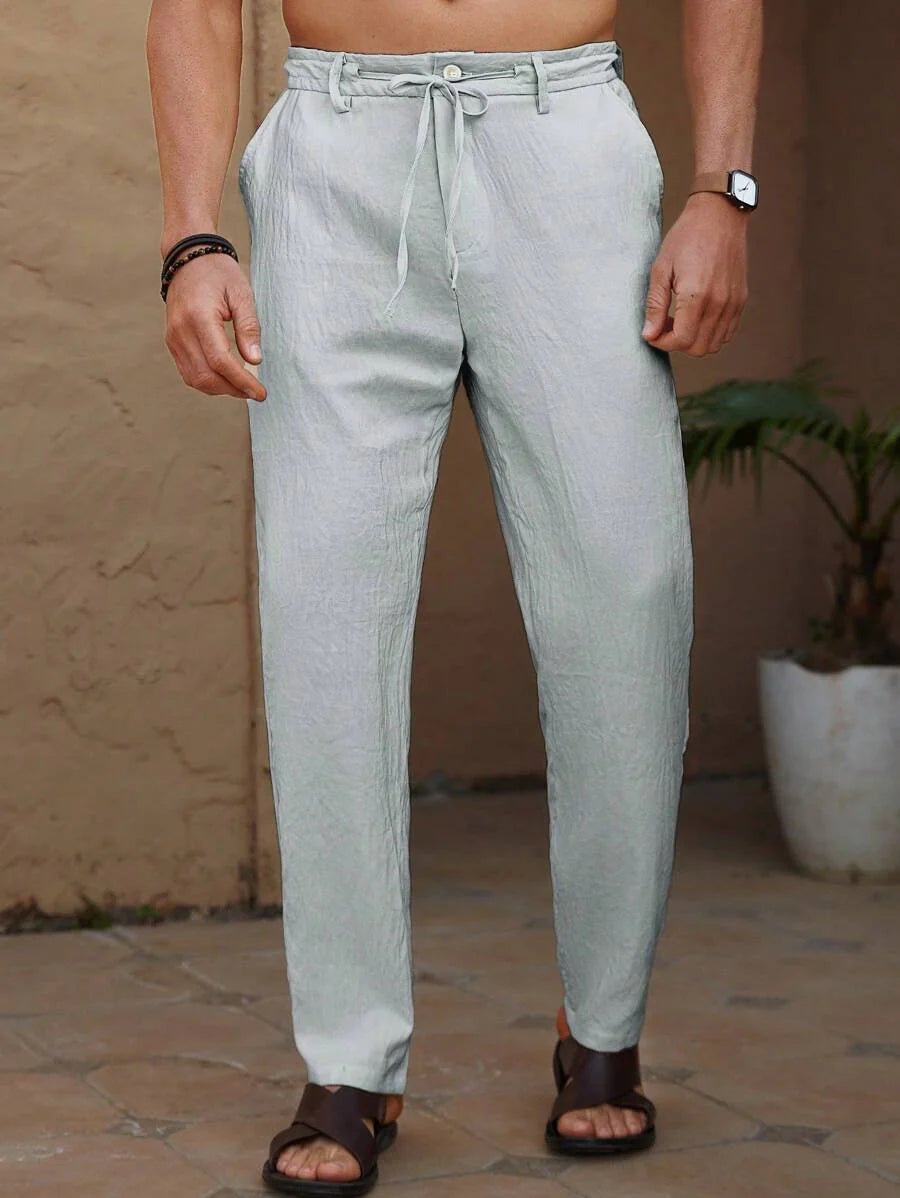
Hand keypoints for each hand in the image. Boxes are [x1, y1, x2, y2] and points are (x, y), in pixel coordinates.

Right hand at [163, 252, 266, 400]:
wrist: (188, 257)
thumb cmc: (218, 272)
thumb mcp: (241, 294)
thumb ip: (248, 328)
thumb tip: (255, 361)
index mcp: (199, 317)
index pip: (220, 361)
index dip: (241, 381)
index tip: (260, 393)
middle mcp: (181, 331)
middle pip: (206, 376)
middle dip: (233, 389)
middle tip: (254, 392)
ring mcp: (173, 338)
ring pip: (195, 379)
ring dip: (220, 389)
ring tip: (242, 387)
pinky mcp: (172, 341)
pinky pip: (188, 371)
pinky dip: (207, 381)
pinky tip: (226, 379)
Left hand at [642, 192, 748, 356]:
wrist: (719, 215)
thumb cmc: (686, 237)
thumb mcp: (661, 269)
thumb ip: (655, 306)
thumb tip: (649, 335)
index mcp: (696, 295)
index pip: (681, 340)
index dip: (663, 343)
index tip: (653, 332)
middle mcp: (719, 302)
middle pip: (698, 348)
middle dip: (677, 343)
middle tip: (666, 325)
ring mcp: (733, 303)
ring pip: (714, 345)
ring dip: (694, 340)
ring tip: (682, 320)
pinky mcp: (741, 300)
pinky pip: (727, 333)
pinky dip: (711, 333)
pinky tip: (698, 317)